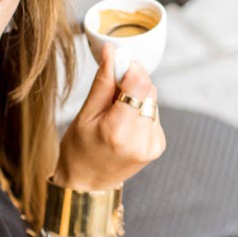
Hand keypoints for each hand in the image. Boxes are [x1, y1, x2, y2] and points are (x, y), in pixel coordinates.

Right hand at [54, 43, 165, 190]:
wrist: (87, 185)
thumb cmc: (79, 150)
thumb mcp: (85, 114)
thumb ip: (103, 82)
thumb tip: (112, 50)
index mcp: (118, 131)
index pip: (140, 83)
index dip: (130, 68)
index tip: (117, 66)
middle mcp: (140, 139)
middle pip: (148, 89)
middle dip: (131, 83)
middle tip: (110, 96)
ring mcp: (152, 145)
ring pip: (153, 100)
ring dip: (136, 99)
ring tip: (115, 115)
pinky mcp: (158, 147)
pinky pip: (154, 115)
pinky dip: (140, 113)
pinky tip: (125, 125)